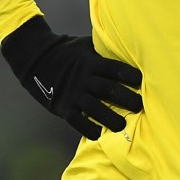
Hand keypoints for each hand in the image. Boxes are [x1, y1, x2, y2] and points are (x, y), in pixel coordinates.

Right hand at [1, 15, 142, 138]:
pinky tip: (98, 135)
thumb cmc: (68, 51)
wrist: (36, 58)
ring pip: (95, 108)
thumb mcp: (86, 45)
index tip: (142, 81)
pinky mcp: (63, 106)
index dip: (129, 75)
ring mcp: (73, 93)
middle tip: (140, 106)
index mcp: (92, 62)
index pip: (115, 68)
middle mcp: (84, 78)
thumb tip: (129, 47)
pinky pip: (77, 120)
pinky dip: (88, 128)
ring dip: (110, 118)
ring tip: (122, 126)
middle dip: (127, 99)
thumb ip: (104, 49)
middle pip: (109, 90)